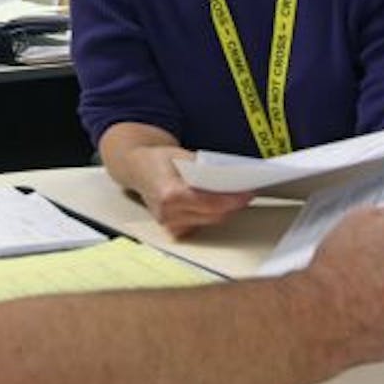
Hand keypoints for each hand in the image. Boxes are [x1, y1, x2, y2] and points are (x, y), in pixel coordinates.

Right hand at [132, 147, 254, 237]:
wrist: (136, 168)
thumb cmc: (156, 160)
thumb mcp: (180, 154)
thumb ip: (203, 167)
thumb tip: (228, 175)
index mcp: (169, 194)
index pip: (209, 203)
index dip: (232, 200)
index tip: (247, 194)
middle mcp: (168, 214)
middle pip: (213, 215)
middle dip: (232, 205)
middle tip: (246, 194)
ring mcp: (169, 224)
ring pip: (209, 222)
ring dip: (223, 211)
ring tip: (235, 197)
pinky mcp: (172, 229)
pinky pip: (200, 225)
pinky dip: (211, 215)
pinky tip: (217, 204)